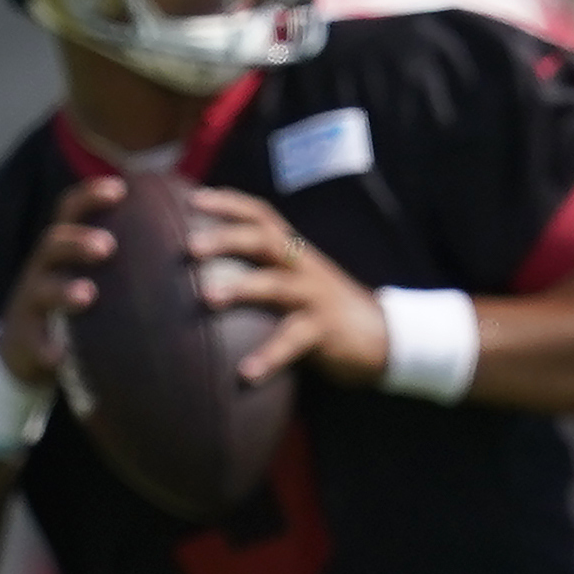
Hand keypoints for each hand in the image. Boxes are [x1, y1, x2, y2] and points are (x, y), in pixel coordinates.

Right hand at [0, 178, 125, 386]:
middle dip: (78, 240)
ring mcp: (30, 302)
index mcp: (64, 249)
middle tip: (108, 246)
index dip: (91, 196)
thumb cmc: (78, 306)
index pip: (71, 211)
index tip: (121, 188)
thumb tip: (192, 246)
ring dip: (64, 290)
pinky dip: (46, 347)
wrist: (26, 348)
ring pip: (42, 289)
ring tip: (88, 295)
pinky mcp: (23, 337)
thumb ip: (132, 261)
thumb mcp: (99, 278)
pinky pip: (34, 342)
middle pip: (53, 243)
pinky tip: (60, 356)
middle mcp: (43, 268)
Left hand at [187, 187, 389, 385]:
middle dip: (228, 238)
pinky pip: (294, 342)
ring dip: (242, 288)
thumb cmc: (321, 307)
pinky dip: (269, 357)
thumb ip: (261, 270)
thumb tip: (202, 275)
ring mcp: (315, 297)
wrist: (384, 335)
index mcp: (294, 251)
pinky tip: (245, 374)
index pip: (262, 216)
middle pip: (267, 241)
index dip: (230, 204)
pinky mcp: (325, 330)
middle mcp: (303, 267)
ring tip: (206, 296)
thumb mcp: (294, 280)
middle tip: (190, 246)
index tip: (194, 199)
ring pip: (277, 285)